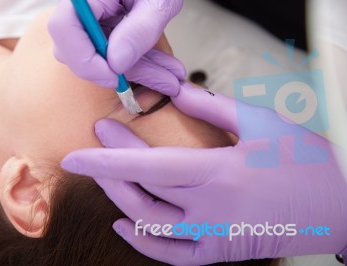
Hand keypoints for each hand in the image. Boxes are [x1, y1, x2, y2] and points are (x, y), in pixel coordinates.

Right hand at [48, 0, 184, 95]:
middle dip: (122, 73)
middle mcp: (83, 7)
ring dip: (139, 72)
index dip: (84, 59)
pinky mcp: (106, 28)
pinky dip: (141, 65)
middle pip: (80, 50)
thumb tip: (116, 63)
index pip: (64, 28)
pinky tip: (165, 72)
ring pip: (103, 58)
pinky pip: (117, 55)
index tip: (114, 76)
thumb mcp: (159, 1)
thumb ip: (140, 29)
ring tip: (171, 79)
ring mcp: (93, 19)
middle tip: (156, 82)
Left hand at [61, 83, 346, 264]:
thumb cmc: (306, 161)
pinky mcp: (220, 252)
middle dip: (109, 171)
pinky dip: (144, 243)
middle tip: (95, 148)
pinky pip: (172, 256)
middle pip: (142, 193)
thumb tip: (178, 92)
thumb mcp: (261, 122)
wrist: (339, 204)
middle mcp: (211, 210)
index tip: (77, 150)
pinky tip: (124, 225)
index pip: (148, 166)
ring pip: (150, 224)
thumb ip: (213, 107)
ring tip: (106, 178)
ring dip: (120, 200)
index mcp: (220, 173)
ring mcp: (214, 236)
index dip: (107, 159)